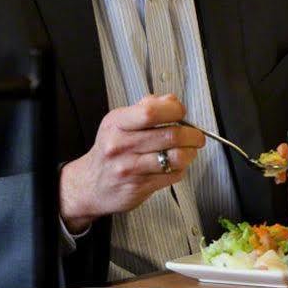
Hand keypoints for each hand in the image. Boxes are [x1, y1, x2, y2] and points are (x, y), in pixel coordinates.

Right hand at [59, 94, 205, 232]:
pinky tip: (174, 166)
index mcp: (117, 124)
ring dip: (190, 154)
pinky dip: (180, 169)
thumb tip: (172, 101)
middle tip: (197, 136)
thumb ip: (147, 107)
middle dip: (192, 135)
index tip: (181, 113)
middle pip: (170, 135)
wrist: (90, 185)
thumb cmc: (110, 150)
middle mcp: (120, 145)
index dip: (174, 111)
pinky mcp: (139, 187)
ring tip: (188, 151)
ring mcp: (129, 168)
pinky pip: (172, 175)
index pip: (151, 112)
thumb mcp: (120, 122)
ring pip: (176, 158)